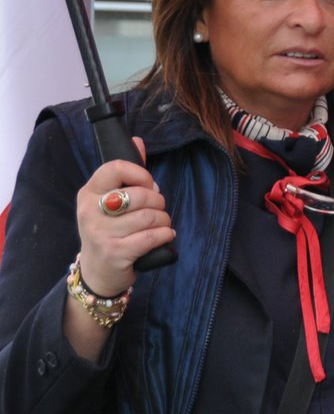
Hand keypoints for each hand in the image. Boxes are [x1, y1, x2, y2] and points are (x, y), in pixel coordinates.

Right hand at [74, 137, 173, 294]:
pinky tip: (164, 236)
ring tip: (160, 225)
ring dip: (164, 220)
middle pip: (139, 194)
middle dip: (158, 201)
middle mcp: (90, 211)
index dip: (141, 174)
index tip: (148, 185)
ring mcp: (101, 233)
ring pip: (149, 216)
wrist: (98, 272)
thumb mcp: (110, 200)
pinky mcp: (115, 252)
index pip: (116, 168)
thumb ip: (125, 173)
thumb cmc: (110, 230)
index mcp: (88, 193)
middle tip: (157, 209)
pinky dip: (165, 235)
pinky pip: (152, 236)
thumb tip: (137, 141)